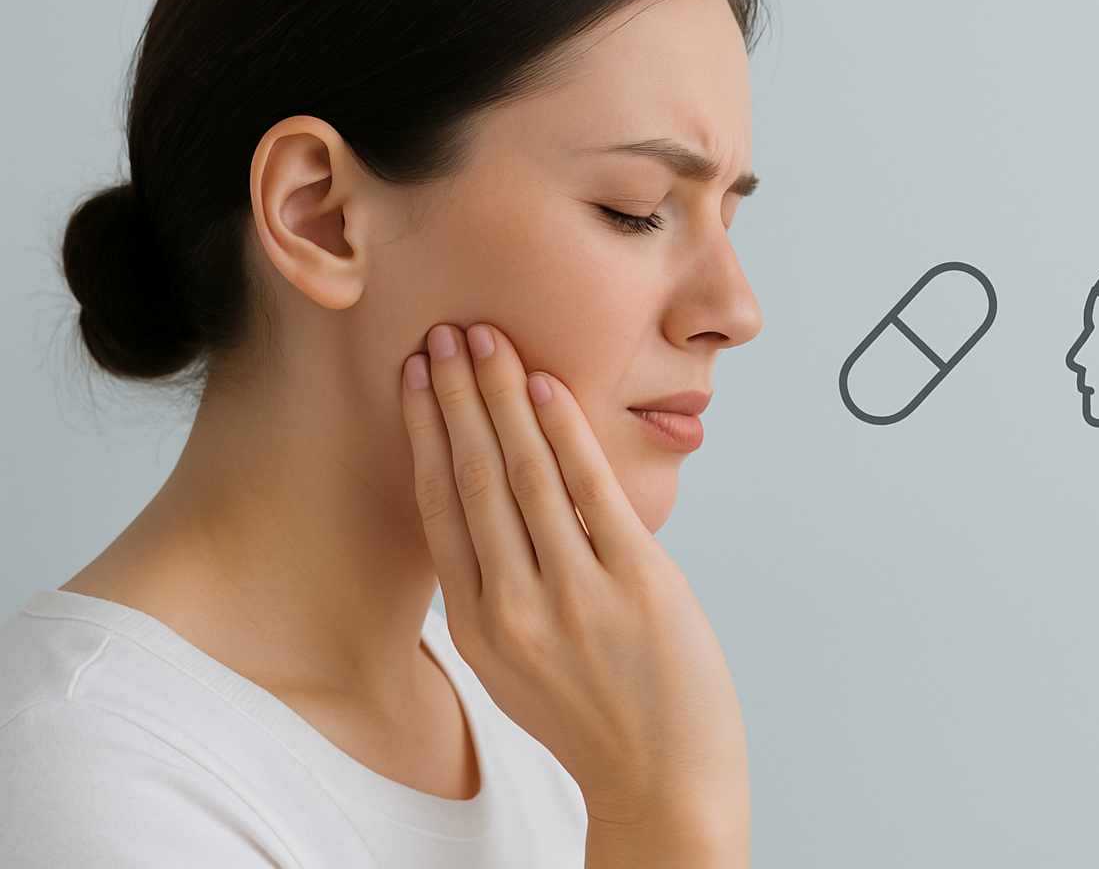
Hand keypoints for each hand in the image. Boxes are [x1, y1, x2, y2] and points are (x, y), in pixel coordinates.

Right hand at [400, 323, 748, 867]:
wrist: (664, 781)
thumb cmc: (597, 720)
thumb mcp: (519, 668)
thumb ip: (498, 596)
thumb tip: (490, 515)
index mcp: (478, 629)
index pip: (440, 507)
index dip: (425, 434)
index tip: (416, 379)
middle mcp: (515, 609)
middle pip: (473, 477)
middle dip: (455, 397)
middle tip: (441, 335)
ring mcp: (575, 595)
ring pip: (524, 473)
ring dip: (502, 396)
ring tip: (487, 341)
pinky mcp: (635, 583)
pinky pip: (591, 491)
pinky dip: (566, 432)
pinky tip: (549, 387)